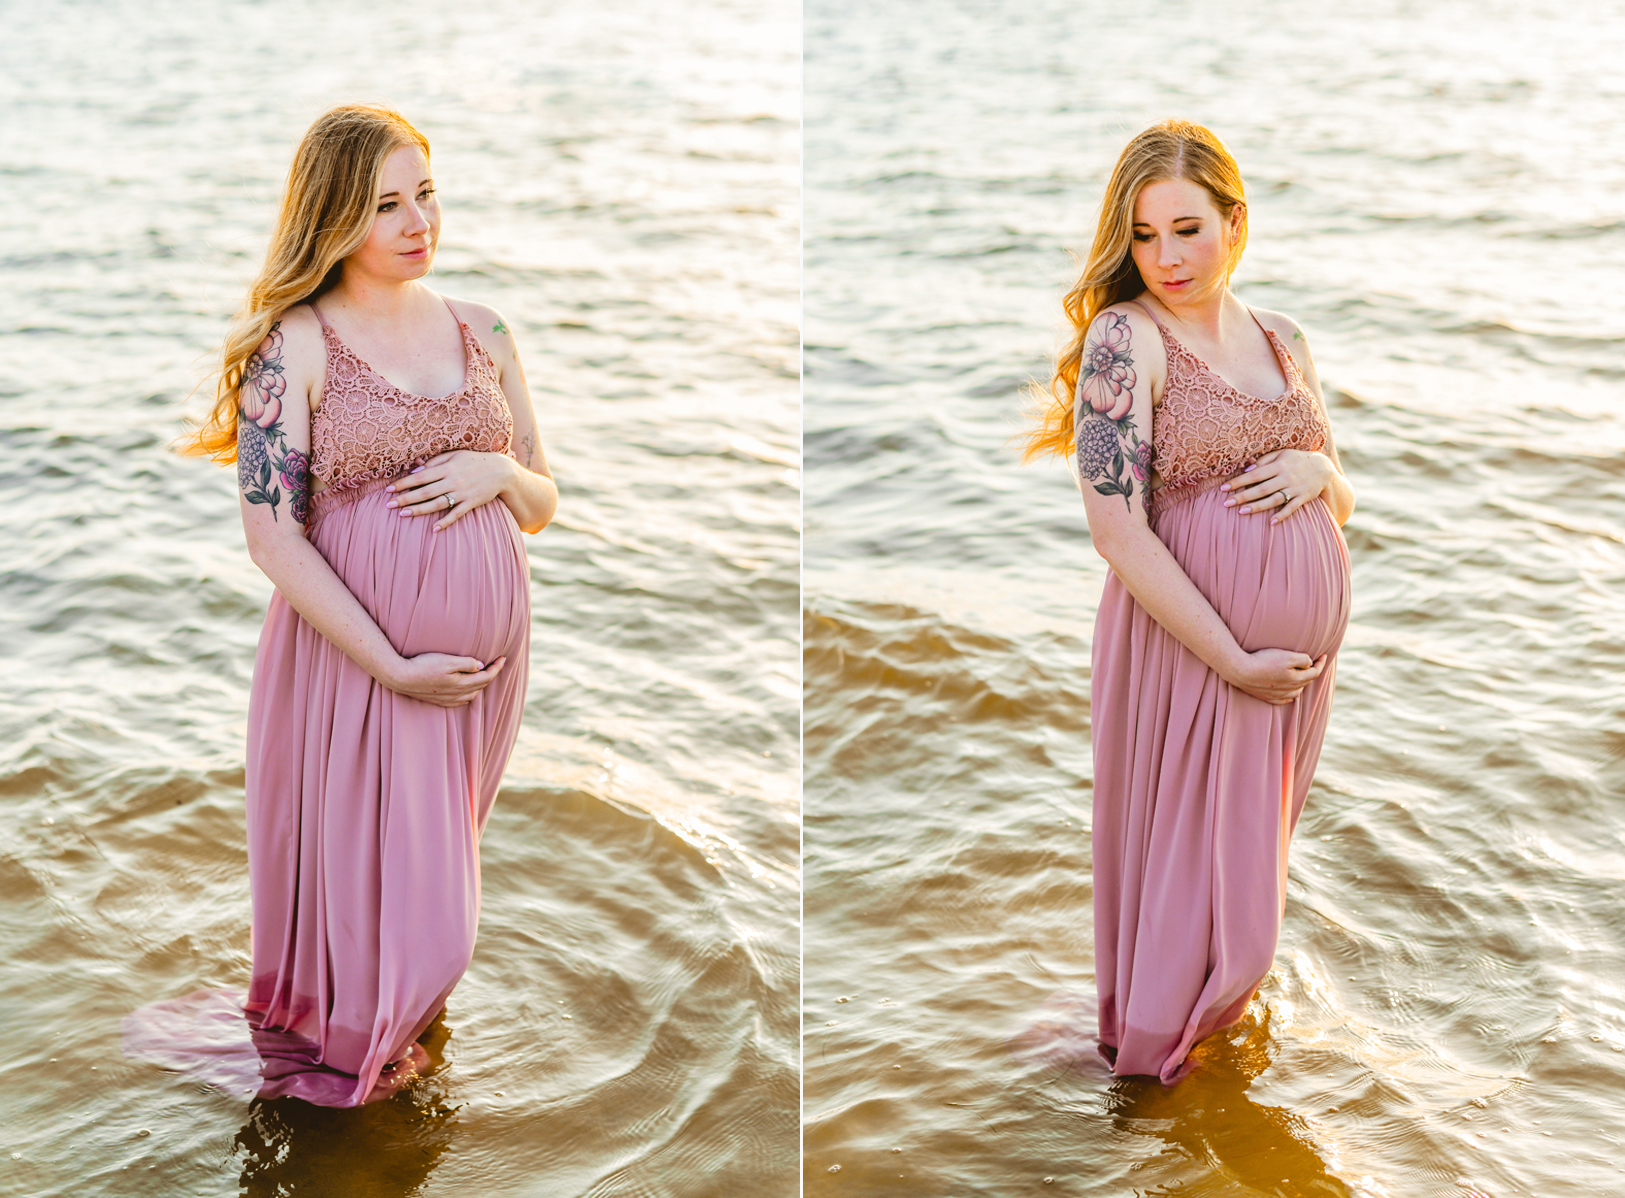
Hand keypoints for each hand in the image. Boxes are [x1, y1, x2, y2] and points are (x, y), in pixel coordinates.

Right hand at [383, 653, 506, 706]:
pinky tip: (468, 690)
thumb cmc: (423, 666)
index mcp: (461, 684)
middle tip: (498, 663)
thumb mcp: (446, 661)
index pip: (486, 676)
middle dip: (492, 674)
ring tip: (485, 673)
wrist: (401, 678)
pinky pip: (461, 701)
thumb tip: (481, 666)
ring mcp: (448, 699)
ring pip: (472, 694)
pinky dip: (469, 694)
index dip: (497, 667)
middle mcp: (457, 694)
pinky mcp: (439, 701)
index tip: (503, 657)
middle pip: (481, 686)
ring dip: (481, 684)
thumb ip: (466, 663)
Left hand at [384, 450, 515, 530]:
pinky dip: (445, 521)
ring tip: (403, 514)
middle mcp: (453, 481)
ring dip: (420, 510)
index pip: (420, 476)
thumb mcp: (455, 455)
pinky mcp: (471, 503)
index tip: (388, 489)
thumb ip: (435, 461)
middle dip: (406, 498)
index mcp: (447, 467)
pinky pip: (456, 514)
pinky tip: (434, 528)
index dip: (403, 483)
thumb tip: (416, 470)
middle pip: (425, 491)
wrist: (501, 471)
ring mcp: (462, 493)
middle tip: (389, 505)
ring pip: (437, 503)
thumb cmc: (474, 461)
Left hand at [1219, 449, 1336, 523]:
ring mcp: (1295, 488)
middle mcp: (1286, 477)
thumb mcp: (1281, 454)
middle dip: (1243, 496)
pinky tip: (1271, 522)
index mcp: (1279, 465)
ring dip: (1257, 507)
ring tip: (1241, 512)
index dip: (1238, 481)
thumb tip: (1246, 469)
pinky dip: (1282, 515)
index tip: (1223, 488)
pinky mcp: (1303, 498)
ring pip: (1274, 499)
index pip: (1254, 474)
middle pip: (1261, 488)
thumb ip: (1264, 461)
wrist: (1323, 468)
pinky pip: (1291, 508)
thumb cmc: (1296, 460)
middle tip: (1226, 503)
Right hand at [1224, 648, 1326, 704]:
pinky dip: (1290, 695)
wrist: (1240, 671)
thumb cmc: (1263, 661)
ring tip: (1300, 675)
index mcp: (1296, 679)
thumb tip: (1309, 664)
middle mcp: (1290, 689)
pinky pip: (1284, 700)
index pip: (1315, 672)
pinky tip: (1289, 691)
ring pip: (1297, 691)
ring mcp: (1278, 695)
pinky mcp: (1267, 698)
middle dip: (1312, 672)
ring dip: (1301, 683)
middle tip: (1313, 662)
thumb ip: (1302, 660)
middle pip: (1306, 682)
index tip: (1324, 655)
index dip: (1321, 663)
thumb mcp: (1286, 656)